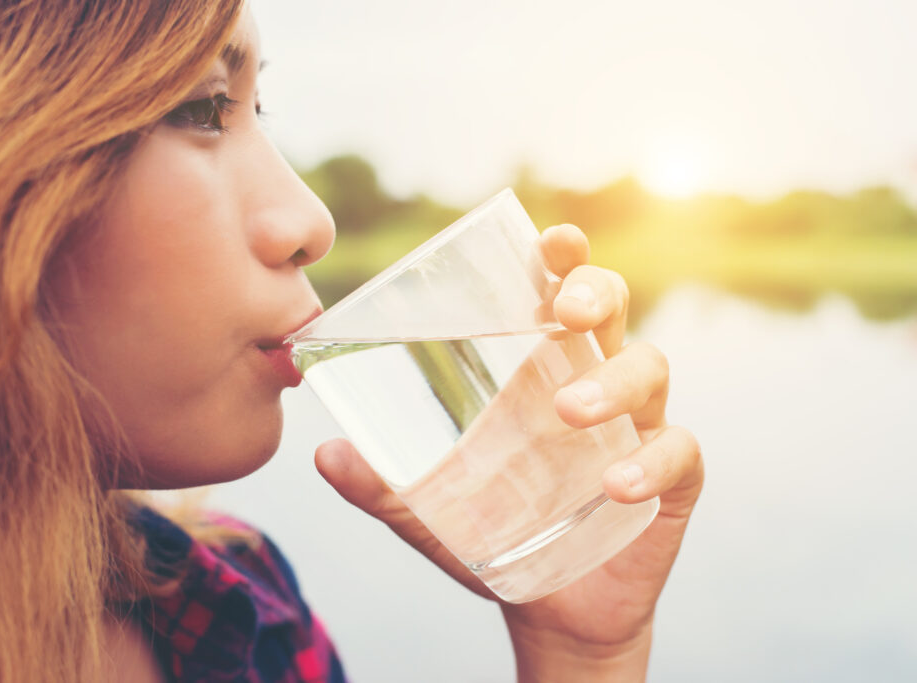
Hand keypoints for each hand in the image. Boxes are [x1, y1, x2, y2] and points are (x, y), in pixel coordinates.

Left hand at [314, 224, 703, 679]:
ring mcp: (639, 427)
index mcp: (542, 372)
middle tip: (566, 313)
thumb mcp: (433, 510)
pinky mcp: (672, 479)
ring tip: (569, 411)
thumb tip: (324, 452)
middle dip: (597, 294)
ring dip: (613, 382)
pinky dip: (651, 462)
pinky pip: (678, 452)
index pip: (559, 295)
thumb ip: (383, 484)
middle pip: (614, 311)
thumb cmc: (498, 537)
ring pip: (649, 369)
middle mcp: (597, 384)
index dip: (564, 259)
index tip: (553, 241)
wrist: (553, 612)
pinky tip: (617, 485)